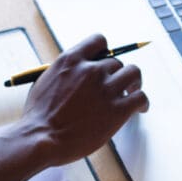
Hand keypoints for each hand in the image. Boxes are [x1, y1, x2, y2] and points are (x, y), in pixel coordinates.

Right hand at [18, 34, 148, 165]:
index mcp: (72, 60)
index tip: (106, 60)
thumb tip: (77, 72)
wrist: (42, 139)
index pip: (99, 41)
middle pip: (116, 62)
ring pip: (133, 73)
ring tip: (133, 91)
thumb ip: (65, 73)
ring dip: (134, 82)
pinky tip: (140, 108)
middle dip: (116, 74)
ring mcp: (106, 89)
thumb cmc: (39, 116)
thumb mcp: (45, 81)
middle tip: (117, 86)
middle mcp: (91, 70)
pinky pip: (140, 97)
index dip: (106, 51)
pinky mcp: (118, 110)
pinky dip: (142, 102)